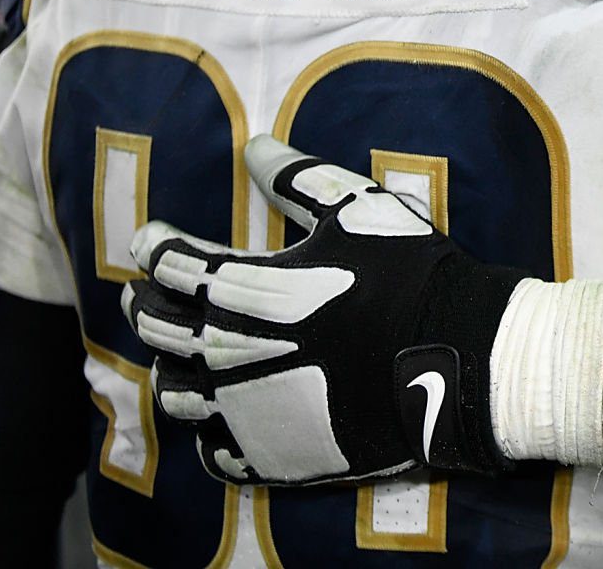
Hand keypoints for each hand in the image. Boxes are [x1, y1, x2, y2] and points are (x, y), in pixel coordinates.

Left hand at [122, 136, 527, 485]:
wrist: (457, 358)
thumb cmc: (408, 274)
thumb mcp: (355, 207)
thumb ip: (296, 178)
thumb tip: (252, 146)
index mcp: (245, 289)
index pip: (172, 266)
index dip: (155, 247)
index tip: (151, 238)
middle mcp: (229, 353)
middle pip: (159, 330)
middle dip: (145, 305)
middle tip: (145, 293)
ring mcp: (246, 411)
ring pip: (174, 394)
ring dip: (168, 369)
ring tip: (177, 355)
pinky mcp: (272, 456)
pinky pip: (212, 452)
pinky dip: (206, 431)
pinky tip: (217, 415)